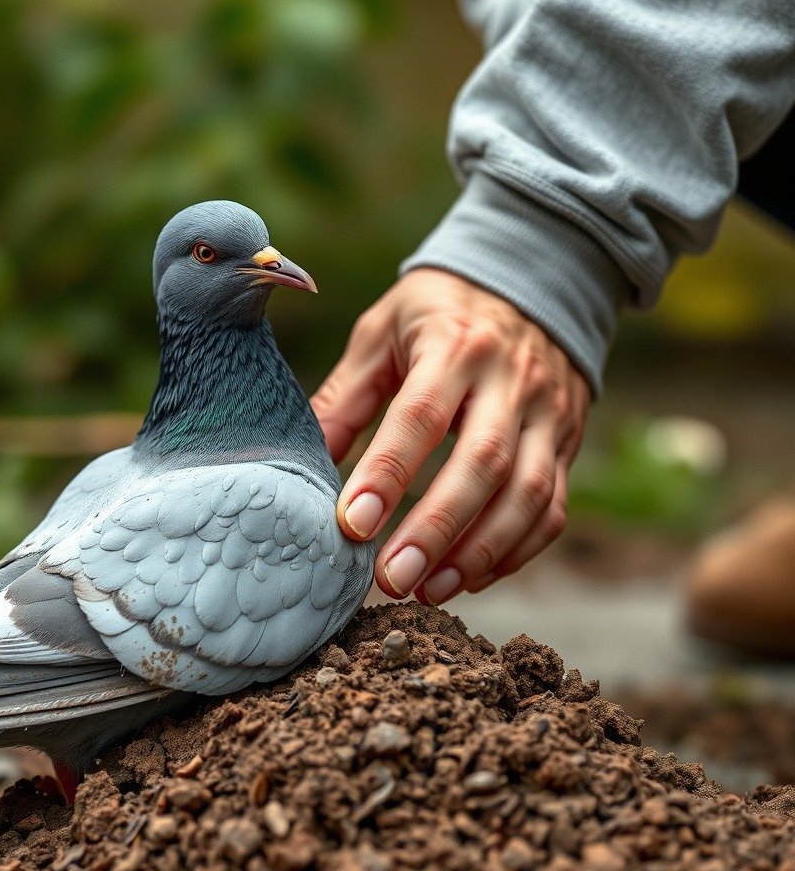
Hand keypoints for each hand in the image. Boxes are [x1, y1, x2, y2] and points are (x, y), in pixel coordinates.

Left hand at [311, 268, 589, 603]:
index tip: (351, 524)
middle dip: (436, 528)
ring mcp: (549, 413)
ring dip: (479, 551)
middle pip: (483, 463)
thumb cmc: (437, 313)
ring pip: (528, 493)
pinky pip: (552, 506)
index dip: (387, 474)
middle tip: (391, 579)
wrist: (534, 279)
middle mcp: (511, 380)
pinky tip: (471, 577)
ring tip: (427, 591)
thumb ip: (345, 397)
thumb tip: (303, 464)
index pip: (420, 416)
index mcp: (455, 346)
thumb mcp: (382, 332)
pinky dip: (516, 550)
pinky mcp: (567, 441)